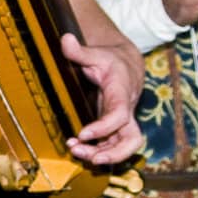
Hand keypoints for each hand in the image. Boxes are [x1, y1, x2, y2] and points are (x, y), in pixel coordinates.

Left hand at [59, 33, 144, 165]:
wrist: (127, 66)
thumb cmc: (111, 61)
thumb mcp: (96, 53)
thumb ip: (79, 51)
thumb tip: (65, 39)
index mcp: (121, 93)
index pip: (119, 115)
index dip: (103, 128)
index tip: (82, 134)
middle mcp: (126, 110)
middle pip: (132, 140)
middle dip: (114, 153)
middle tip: (91, 158)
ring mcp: (123, 121)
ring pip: (122, 146)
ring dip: (102, 155)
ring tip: (76, 152)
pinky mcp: (115, 127)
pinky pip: (111, 145)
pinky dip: (97, 150)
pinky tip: (77, 148)